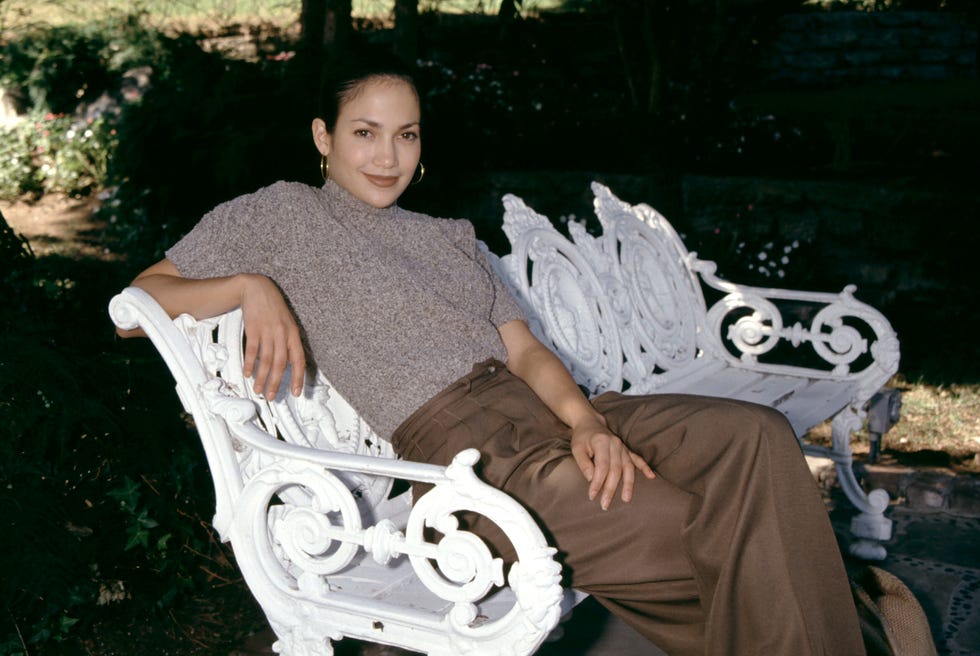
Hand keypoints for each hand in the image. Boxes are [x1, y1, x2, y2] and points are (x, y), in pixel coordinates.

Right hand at [239, 274, 305, 398]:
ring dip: (262, 377)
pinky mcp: (253, 328)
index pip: (299, 360)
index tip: (297, 392)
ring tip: (258, 389)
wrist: (257, 289)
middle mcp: (282, 334)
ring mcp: (268, 331)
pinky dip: (250, 364)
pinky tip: (248, 373)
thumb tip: (289, 362)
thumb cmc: (273, 308)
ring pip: (266, 360)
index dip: (298, 378)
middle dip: (276, 383)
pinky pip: (252, 350)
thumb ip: (288, 342)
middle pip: (281, 364)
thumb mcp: (287, 323)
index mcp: (293, 334)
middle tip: (271, 396)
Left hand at [570, 417, 655, 509]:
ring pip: (628, 467)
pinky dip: (645, 468)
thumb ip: (583, 463)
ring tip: (626, 499)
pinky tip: (651, 477)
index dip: (598, 482)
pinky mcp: (626, 449)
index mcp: (601, 442)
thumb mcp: (576, 448)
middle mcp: (615, 444)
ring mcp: (623, 447)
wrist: (590, 422)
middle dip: (611, 489)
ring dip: (628, 484)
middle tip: (605, 505)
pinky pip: (638, 459)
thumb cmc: (582, 437)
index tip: (592, 496)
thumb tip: (591, 479)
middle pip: (616, 469)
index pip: (602, 466)